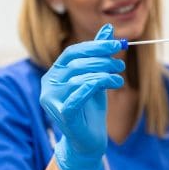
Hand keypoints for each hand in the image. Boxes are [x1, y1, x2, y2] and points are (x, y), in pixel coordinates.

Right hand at [40, 24, 124, 169]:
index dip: (96, 46)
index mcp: (55, 72)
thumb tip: (108, 28)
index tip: (118, 44)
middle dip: (102, 61)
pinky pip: (77, 96)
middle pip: (76, 64)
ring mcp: (51, 100)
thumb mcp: (96, 77)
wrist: (88, 141)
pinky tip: (109, 84)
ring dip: (103, 75)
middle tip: (120, 63)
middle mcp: (48, 84)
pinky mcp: (62, 114)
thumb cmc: (90, 108)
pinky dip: (92, 87)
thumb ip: (98, 54)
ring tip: (119, 79)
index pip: (73, 52)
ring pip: (79, 78)